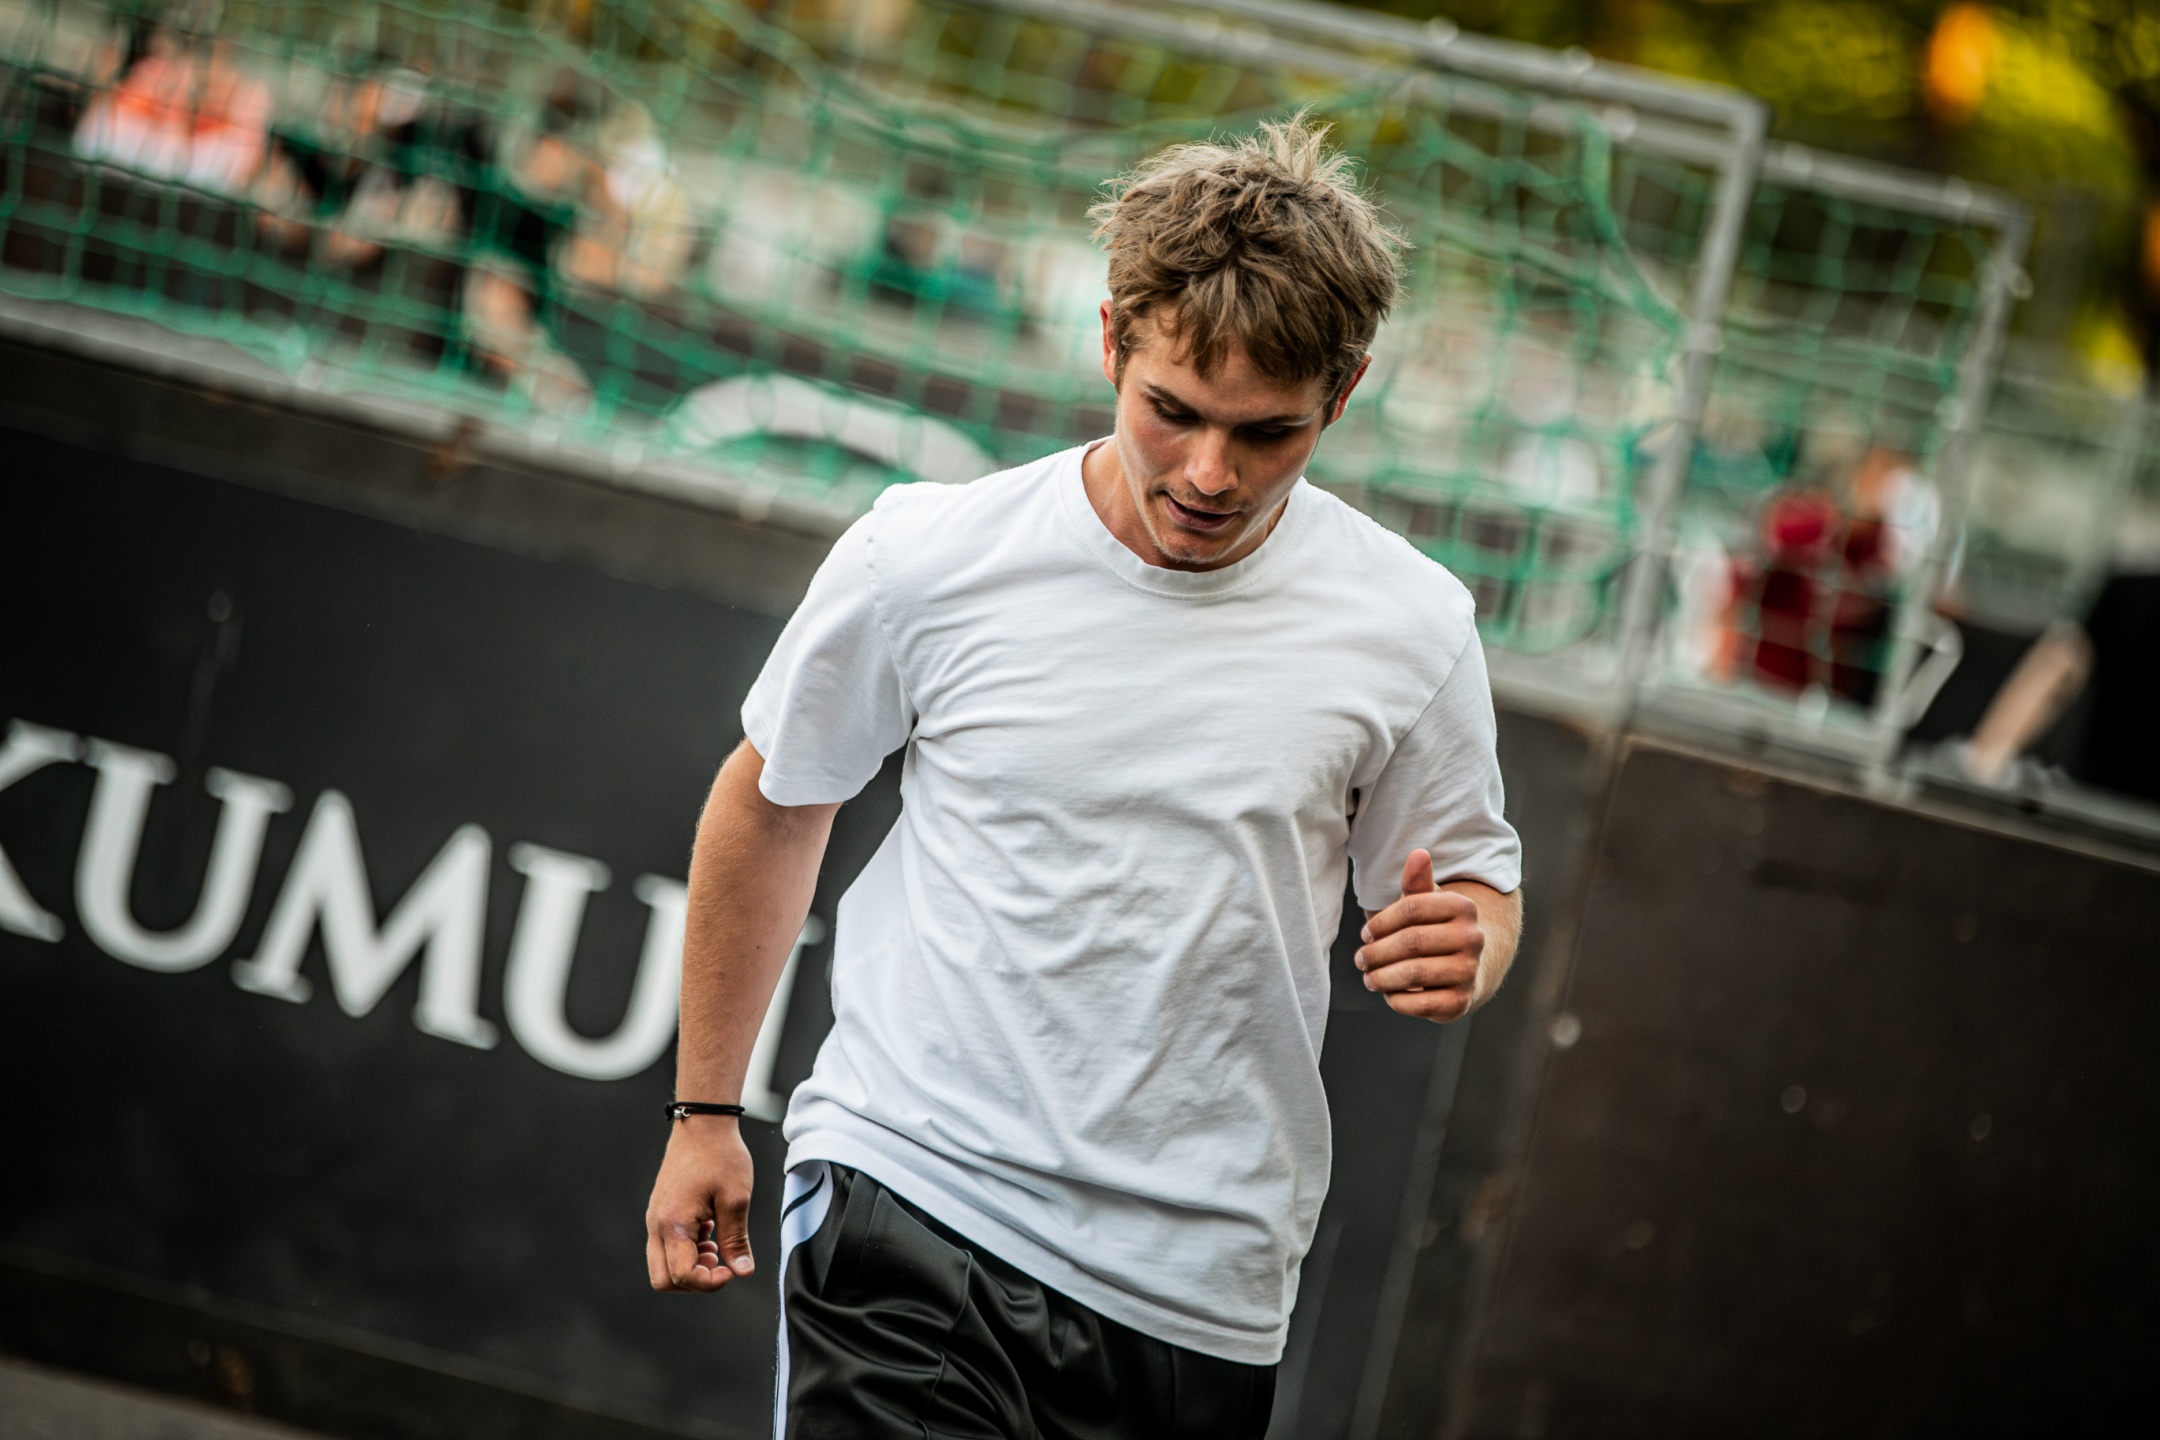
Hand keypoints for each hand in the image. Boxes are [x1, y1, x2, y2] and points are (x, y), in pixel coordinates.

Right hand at [645, 1117, 755, 1292]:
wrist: (702, 1124)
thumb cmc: (720, 1156)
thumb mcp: (736, 1198)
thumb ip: (736, 1239)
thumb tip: (742, 1272)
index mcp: (673, 1224)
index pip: (682, 1276)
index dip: (709, 1283)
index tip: (731, 1269)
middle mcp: (657, 1225)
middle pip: (663, 1279)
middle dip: (693, 1281)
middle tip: (720, 1262)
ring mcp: (655, 1219)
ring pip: (663, 1265)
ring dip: (690, 1265)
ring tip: (717, 1242)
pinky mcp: (661, 1212)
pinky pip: (667, 1246)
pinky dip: (687, 1250)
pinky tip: (710, 1230)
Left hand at [1355, 848, 1483, 1022]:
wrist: (1465, 968)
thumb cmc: (1434, 930)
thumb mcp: (1425, 903)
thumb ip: (1417, 882)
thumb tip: (1418, 853)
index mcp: (1463, 907)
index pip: (1411, 909)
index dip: (1381, 922)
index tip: (1366, 933)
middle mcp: (1473, 938)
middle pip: (1411, 942)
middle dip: (1377, 952)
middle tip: (1360, 959)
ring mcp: (1469, 971)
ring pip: (1414, 974)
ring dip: (1382, 977)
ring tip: (1368, 977)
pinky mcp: (1462, 1001)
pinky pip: (1421, 1004)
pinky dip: (1397, 1000)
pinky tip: (1388, 993)